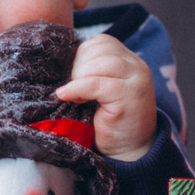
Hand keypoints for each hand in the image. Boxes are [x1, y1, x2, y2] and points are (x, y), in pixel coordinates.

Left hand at [57, 33, 157, 160]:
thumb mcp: (99, 90)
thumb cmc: (108, 121)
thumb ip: (89, 72)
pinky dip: (77, 88)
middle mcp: (137, 66)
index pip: (101, 42)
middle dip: (78, 67)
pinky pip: (97, 83)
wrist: (129, 152)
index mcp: (130, 61)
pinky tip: (66, 97)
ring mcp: (136, 80)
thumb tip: (58, 62)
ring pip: (99, 63)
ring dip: (78, 78)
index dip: (81, 56)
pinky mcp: (130, 96)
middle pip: (99, 49)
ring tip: (74, 97)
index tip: (73, 77)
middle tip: (73, 90)